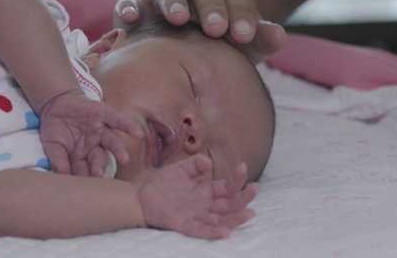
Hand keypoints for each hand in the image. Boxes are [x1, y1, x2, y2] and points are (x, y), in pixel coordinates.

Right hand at [39, 91, 142, 175]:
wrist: (56, 103)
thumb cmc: (54, 128)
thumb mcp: (52, 144)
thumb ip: (58, 158)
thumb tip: (61, 172)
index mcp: (81, 157)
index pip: (84, 170)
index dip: (84, 177)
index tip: (85, 188)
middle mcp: (94, 147)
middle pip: (99, 159)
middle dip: (99, 167)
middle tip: (98, 175)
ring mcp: (101, 131)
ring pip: (112, 142)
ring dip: (119, 151)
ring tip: (125, 159)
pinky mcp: (104, 115)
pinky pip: (118, 121)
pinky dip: (128, 127)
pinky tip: (138, 134)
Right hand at [114, 0, 286, 62]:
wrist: (190, 33)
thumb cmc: (224, 40)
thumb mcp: (246, 40)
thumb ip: (261, 38)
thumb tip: (280, 37)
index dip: (241, 10)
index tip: (245, 34)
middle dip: (211, 6)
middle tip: (216, 29)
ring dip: (173, 1)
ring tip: (178, 19)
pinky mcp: (140, 5)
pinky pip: (132, 1)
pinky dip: (129, 6)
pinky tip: (129, 19)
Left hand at [136, 155, 258, 239]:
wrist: (141, 196)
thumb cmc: (162, 184)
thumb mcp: (181, 169)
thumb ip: (195, 164)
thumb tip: (209, 162)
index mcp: (207, 191)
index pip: (227, 187)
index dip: (237, 179)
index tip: (243, 166)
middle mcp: (205, 205)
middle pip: (230, 204)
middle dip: (244, 197)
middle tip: (255, 188)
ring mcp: (197, 216)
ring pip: (221, 220)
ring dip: (235, 218)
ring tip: (249, 212)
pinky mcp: (185, 225)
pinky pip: (202, 231)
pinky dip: (214, 232)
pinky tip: (226, 231)